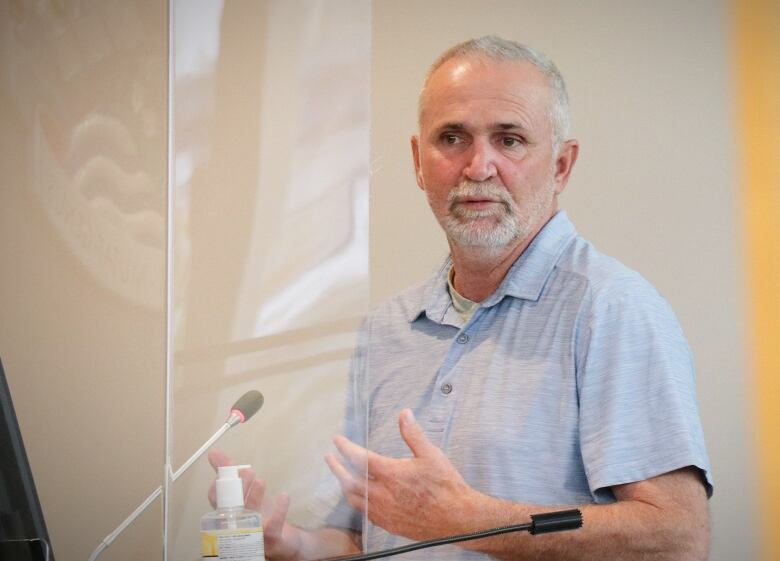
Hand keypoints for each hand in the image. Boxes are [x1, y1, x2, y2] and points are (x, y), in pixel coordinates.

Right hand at [207, 450, 302, 559]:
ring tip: (261, 481)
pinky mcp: (271, 538)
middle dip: (237, 490)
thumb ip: (229, 473)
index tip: (227, 468)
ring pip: (250, 516)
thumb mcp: (244, 491)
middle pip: (231, 509)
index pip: (216, 500)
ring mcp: (253, 533)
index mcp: (229, 512)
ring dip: (255, 496)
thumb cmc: (260, 514)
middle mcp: (237, 525)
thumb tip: (214, 453)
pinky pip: (273, 526)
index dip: (219, 485)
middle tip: (247, 472)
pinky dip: (279, 510)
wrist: (285, 540)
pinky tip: (283, 495)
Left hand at [324, 409, 480, 540]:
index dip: (345, 447)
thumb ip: (413, 434)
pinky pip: (366, 513)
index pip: (359, 458)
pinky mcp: (389, 524)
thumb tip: (404, 414)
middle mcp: (382, 494)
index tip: (337, 440)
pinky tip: (361, 499)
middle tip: (329, 458)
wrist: (457, 519)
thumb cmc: (445, 486)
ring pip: (354, 499)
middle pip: (349, 480)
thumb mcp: (430, 454)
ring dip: (344, 486)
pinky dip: (358, 502)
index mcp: (390, 473)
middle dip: (336, 467)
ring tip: (341, 477)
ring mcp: (384, 512)